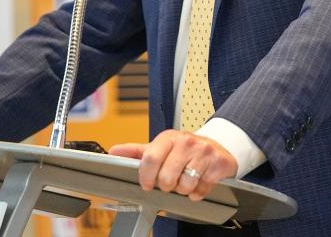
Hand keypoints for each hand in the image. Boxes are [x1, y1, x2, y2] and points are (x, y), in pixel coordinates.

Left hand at [109, 130, 237, 200]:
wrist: (217, 147)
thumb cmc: (184, 149)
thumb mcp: (161, 147)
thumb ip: (137, 151)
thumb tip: (113, 151)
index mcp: (168, 138)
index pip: (150, 158)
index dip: (146, 176)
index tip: (147, 184)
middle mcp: (186, 142)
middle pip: (167, 177)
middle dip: (166, 185)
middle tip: (170, 181)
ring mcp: (203, 152)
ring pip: (184, 185)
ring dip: (183, 189)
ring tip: (185, 180)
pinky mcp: (218, 164)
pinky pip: (201, 190)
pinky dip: (198, 192)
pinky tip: (198, 183)